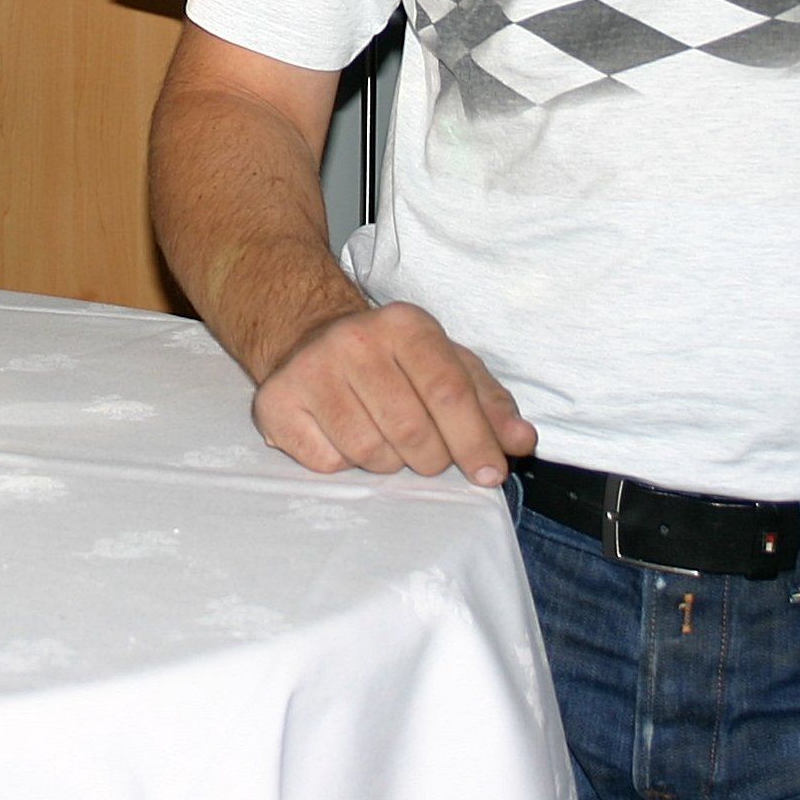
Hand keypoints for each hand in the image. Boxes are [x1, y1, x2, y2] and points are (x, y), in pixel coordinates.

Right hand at [253, 301, 537, 486]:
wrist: (308, 339)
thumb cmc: (391, 362)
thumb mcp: (447, 366)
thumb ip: (489, 404)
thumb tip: (522, 442)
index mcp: (405, 325)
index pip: (449, 390)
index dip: (475, 440)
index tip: (490, 474)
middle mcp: (354, 340)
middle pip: (412, 431)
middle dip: (432, 459)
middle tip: (428, 455)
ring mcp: (311, 370)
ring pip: (371, 453)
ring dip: (388, 463)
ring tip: (383, 438)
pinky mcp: (277, 402)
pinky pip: (328, 463)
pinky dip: (345, 463)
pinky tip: (343, 436)